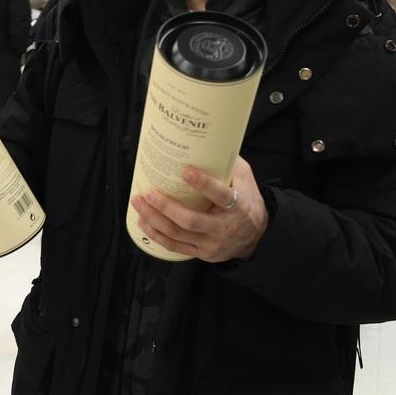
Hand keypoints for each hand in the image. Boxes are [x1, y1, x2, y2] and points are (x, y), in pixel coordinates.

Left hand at [130, 157, 268, 263]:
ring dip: (153, 219)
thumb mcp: (246, 179)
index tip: (185, 171)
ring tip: (138, 204)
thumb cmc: (247, 202)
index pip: (221, 196)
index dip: (203, 184)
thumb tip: (209, 141)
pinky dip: (156, 235)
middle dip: (165, 206)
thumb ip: (229, 163)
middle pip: (190, 220)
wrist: (256, 236)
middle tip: (147, 192)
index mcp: (238, 206)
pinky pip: (174, 247)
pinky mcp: (202, 253)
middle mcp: (224, 227)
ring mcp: (212, 244)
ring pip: (177, 234)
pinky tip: (143, 222)